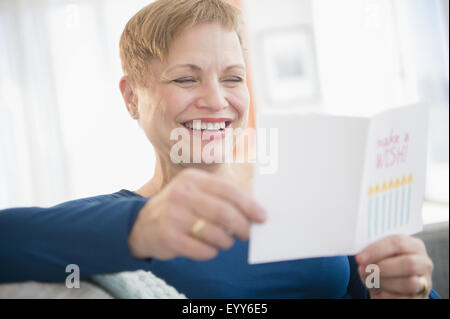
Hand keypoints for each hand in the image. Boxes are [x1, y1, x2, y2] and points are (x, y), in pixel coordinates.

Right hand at [128, 168, 266, 260]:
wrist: (142, 224)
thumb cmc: (179, 208)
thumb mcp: (194, 192)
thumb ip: (220, 197)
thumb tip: (253, 212)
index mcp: (192, 179)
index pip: (228, 191)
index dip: (248, 205)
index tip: (262, 217)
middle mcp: (181, 194)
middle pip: (223, 212)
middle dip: (241, 226)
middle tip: (247, 234)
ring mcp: (173, 215)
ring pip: (214, 233)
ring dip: (226, 241)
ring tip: (226, 241)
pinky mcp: (168, 236)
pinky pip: (202, 249)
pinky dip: (211, 252)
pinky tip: (209, 249)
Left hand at [356, 235, 433, 298]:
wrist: (392, 287)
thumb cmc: (384, 266)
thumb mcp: (380, 255)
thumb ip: (373, 252)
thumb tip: (361, 258)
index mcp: (413, 245)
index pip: (398, 242)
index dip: (377, 250)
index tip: (360, 258)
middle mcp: (423, 262)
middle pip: (408, 263)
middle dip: (383, 267)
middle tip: (365, 270)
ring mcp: (425, 281)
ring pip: (409, 283)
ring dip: (384, 282)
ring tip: (371, 280)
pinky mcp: (420, 297)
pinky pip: (403, 297)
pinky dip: (387, 294)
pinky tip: (380, 289)